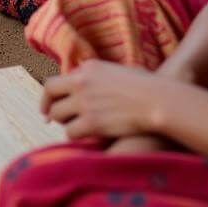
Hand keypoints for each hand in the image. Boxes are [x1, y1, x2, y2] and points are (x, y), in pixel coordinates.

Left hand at [42, 61, 168, 140]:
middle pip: (49, 93)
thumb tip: (92, 82)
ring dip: (65, 123)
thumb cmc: (147, 87)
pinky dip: (76, 137)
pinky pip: (71, 132)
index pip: (57, 79)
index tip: (49, 104)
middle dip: (48, 107)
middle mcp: (80, 82)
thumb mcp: (117, 72)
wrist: (158, 101)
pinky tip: (86, 138)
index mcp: (87, 68)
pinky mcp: (92, 122)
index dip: (51, 94)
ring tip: (76, 128)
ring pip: (58, 115)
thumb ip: (100, 77)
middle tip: (50, 119)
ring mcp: (84, 102)